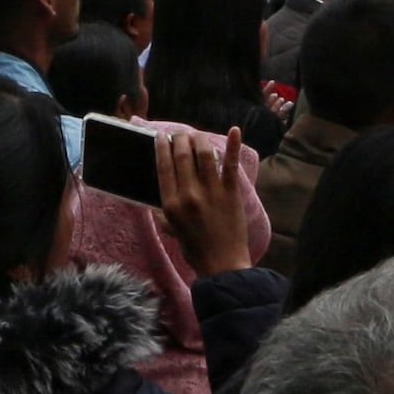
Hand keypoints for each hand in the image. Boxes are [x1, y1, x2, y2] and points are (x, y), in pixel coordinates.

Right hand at [157, 128, 259, 278]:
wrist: (222, 264)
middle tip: (180, 133)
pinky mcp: (231, 192)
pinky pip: (231, 164)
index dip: (162, 146)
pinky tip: (235, 130)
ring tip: (197, 135)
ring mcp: (212, 191)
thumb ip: (163, 211)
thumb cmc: (194, 249)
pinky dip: (233, 145)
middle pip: (182, 155)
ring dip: (199, 139)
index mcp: (171, 203)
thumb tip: (159, 197)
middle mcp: (189, 193)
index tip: (161, 135)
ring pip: (204, 154)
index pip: (163, 166)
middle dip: (180, 138)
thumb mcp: (171, 229)